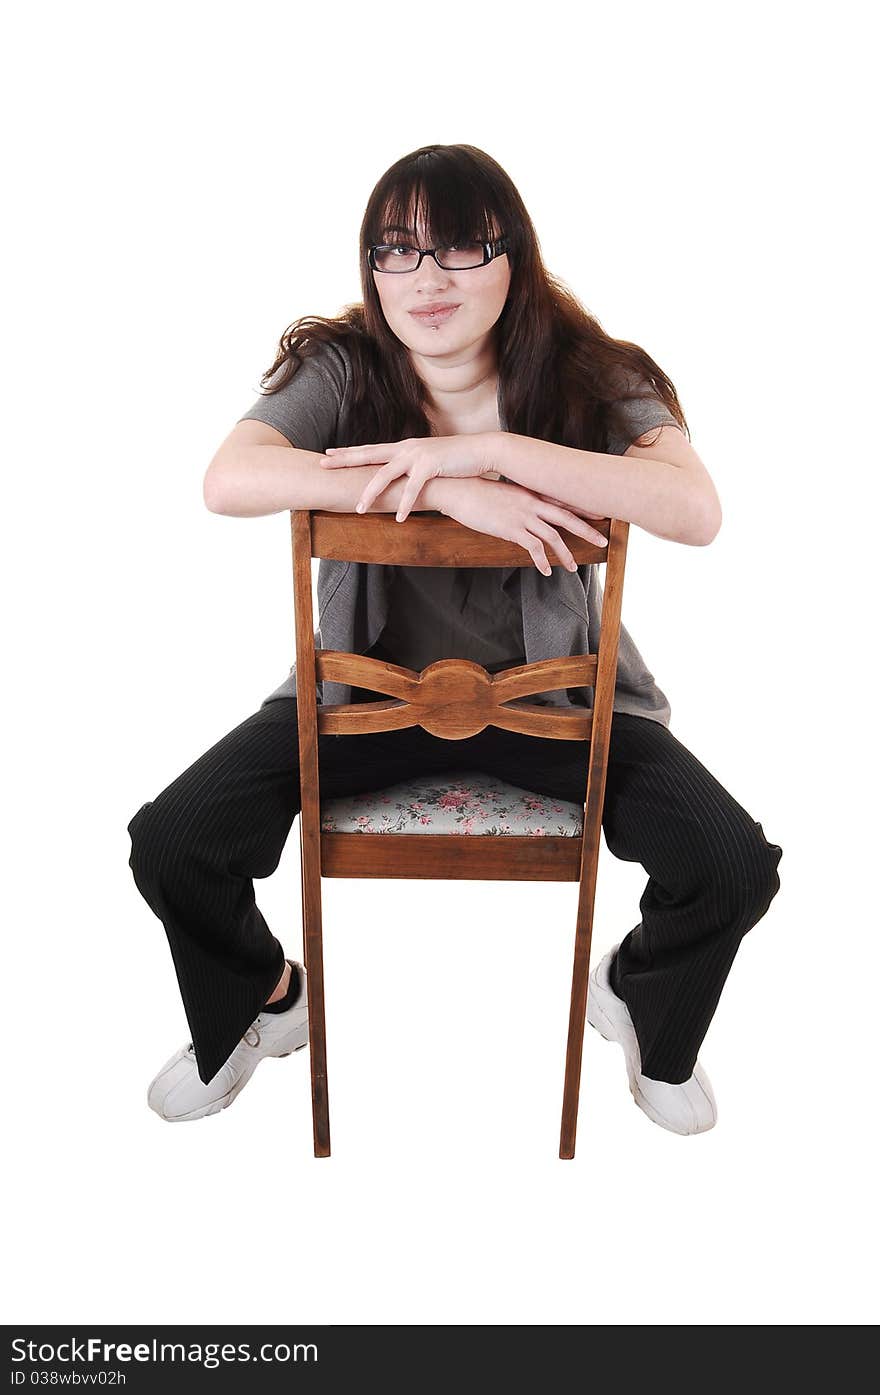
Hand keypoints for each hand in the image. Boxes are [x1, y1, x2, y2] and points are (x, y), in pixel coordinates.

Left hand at [319, 433, 495, 520]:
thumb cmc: (455, 460)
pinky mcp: (431, 465)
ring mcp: (417, 455)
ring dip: (371, 494)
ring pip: (386, 475)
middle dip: (344, 461)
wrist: (481, 450)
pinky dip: (405, 505)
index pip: (370, 449)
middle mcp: (406, 448)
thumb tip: (401, 478)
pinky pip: (413, 489)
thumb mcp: (428, 462)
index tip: (328, 452)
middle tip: (323, 465)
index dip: (348, 451)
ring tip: (359, 510)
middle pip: (368, 455)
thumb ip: (412, 468)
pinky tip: (398, 519)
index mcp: (403, 447)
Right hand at [439, 478, 607, 574]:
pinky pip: (533, 548)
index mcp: (532, 493)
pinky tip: (545, 572)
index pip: (564, 500)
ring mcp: (522, 516)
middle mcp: (532, 503)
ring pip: (553, 536)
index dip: (584, 508)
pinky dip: (541, 562)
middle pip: (567, 517)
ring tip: (573, 567)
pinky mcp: (510, 529)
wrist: (458, 489)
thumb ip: (520, 503)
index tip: (601, 514)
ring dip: (565, 554)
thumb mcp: (505, 494)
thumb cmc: (477, 492)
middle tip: (603, 542)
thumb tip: (527, 513)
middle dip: (587, 530)